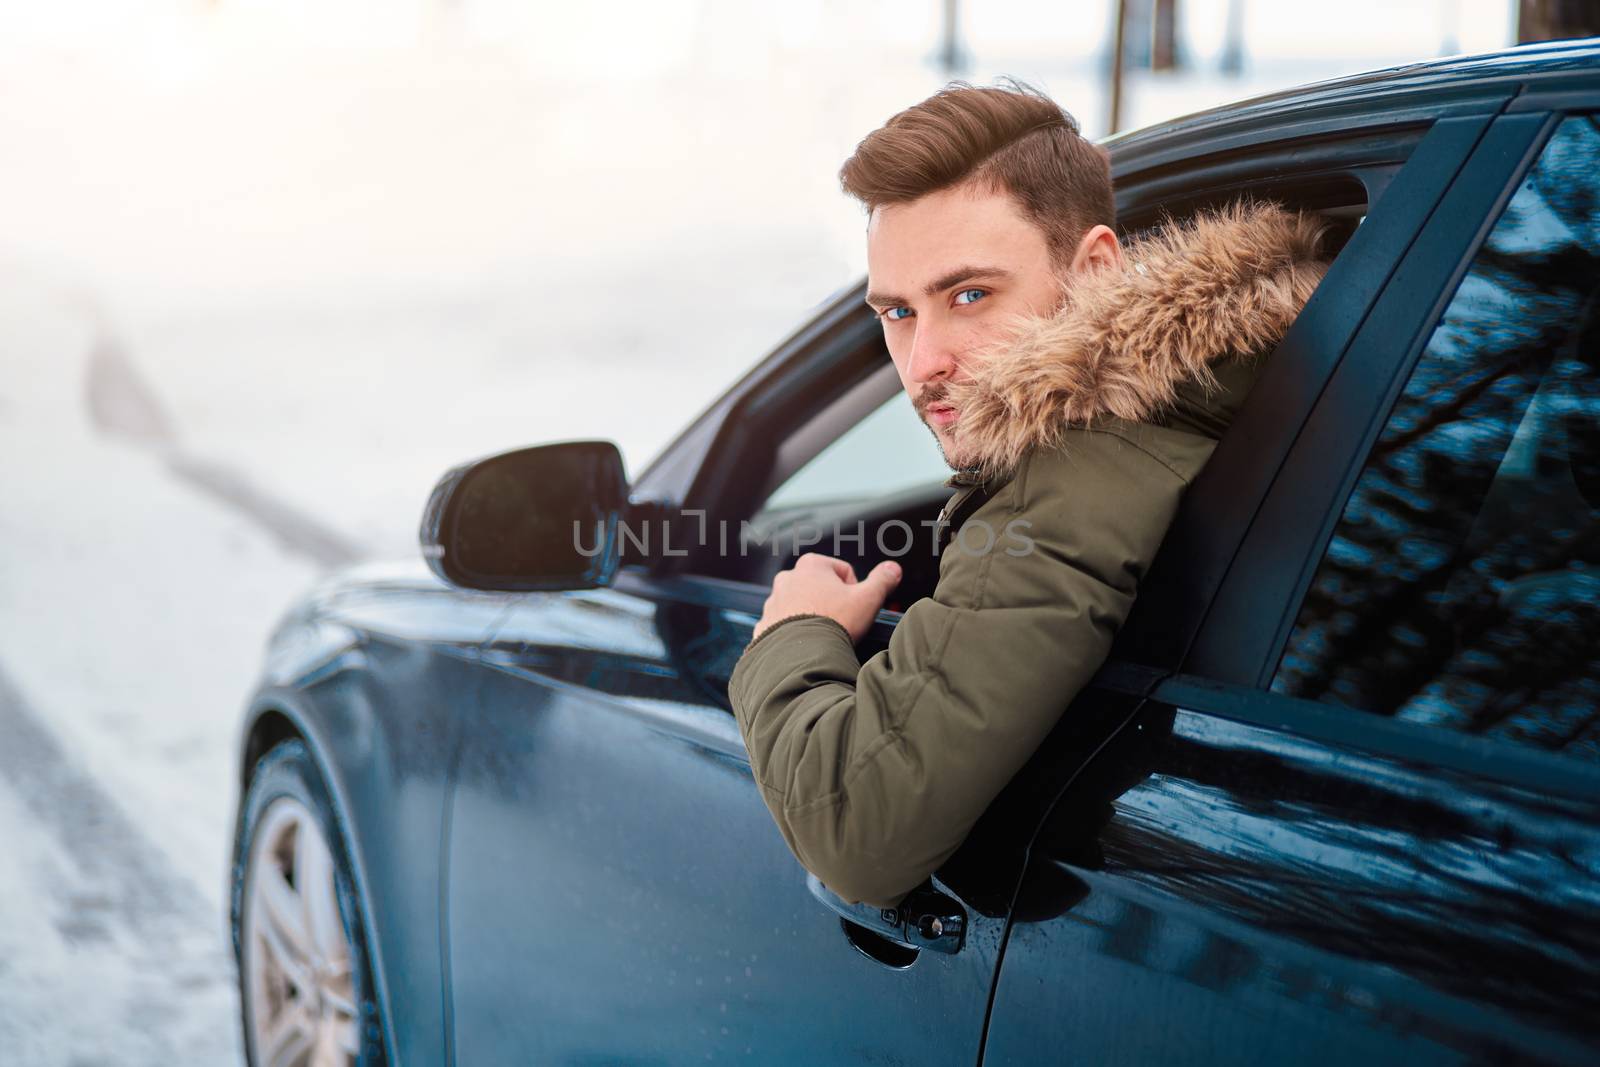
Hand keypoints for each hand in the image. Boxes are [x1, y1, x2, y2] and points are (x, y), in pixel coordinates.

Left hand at [752, 554, 901, 643]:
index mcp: (812, 565)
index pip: (843, 572)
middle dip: (832, 603)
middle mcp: (787, 579)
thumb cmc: (834, 624)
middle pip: (820, 588)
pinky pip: (784, 626)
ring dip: (812, 617)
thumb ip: (882, 580)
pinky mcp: (765, 624)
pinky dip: (795, 633)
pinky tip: (807, 643)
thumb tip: (893, 569)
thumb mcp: (868, 599)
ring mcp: (773, 602)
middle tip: (841, 622)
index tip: (855, 608)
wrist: (801, 656)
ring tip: (823, 634)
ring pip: (801, 606)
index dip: (855, 591)